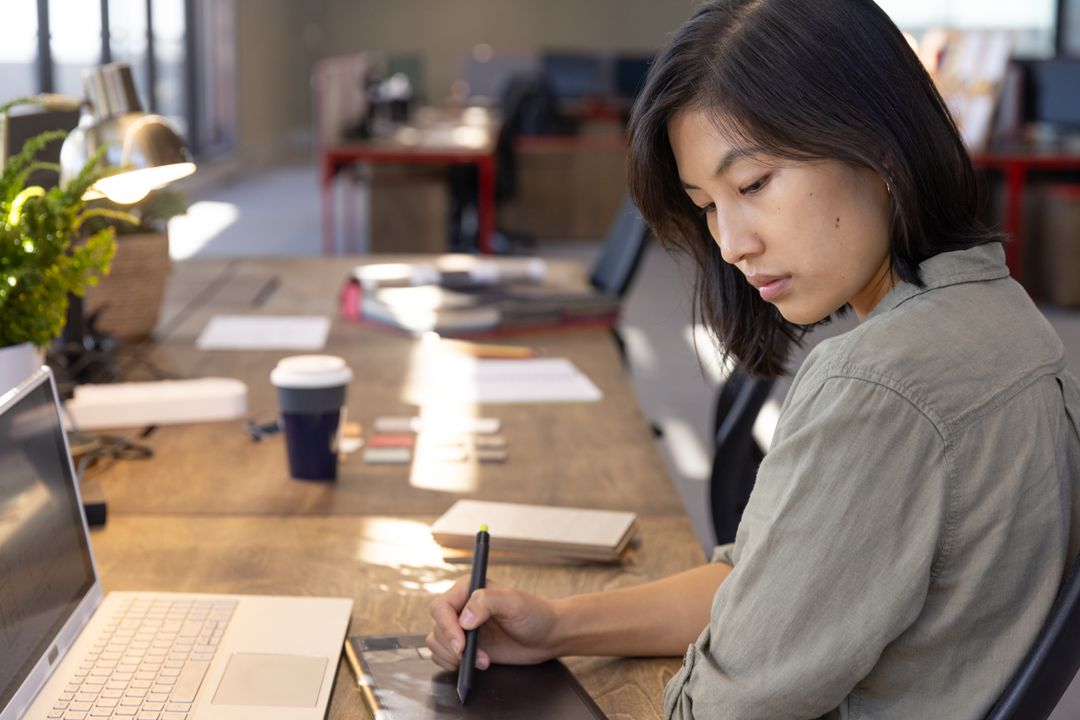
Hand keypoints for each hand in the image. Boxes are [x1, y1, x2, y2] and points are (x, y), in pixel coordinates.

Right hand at [426, 576, 560, 670]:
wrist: (547, 636)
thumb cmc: (534, 614)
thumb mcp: (513, 602)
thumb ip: (486, 602)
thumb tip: (463, 620)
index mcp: (468, 589)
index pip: (441, 607)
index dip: (447, 627)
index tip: (461, 645)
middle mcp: (461, 607)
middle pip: (437, 628)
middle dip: (454, 647)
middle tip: (477, 656)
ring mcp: (462, 628)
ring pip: (436, 643)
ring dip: (454, 658)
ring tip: (481, 660)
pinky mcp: (465, 646)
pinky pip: (442, 656)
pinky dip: (453, 664)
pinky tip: (476, 664)